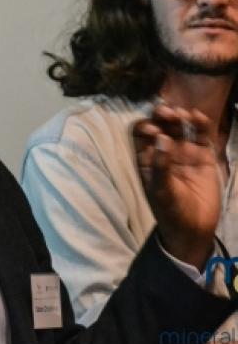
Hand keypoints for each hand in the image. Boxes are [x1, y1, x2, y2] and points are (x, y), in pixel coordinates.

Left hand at [132, 104, 220, 270]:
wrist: (194, 229)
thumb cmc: (170, 211)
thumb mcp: (161, 190)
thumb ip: (161, 165)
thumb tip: (162, 138)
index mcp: (146, 157)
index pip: (140, 133)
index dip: (145, 127)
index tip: (153, 130)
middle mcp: (163, 151)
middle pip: (160, 125)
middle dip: (161, 116)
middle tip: (167, 113)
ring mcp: (184, 152)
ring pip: (179, 127)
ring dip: (179, 117)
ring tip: (181, 114)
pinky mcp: (204, 156)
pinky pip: (201, 136)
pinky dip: (199, 124)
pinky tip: (197, 116)